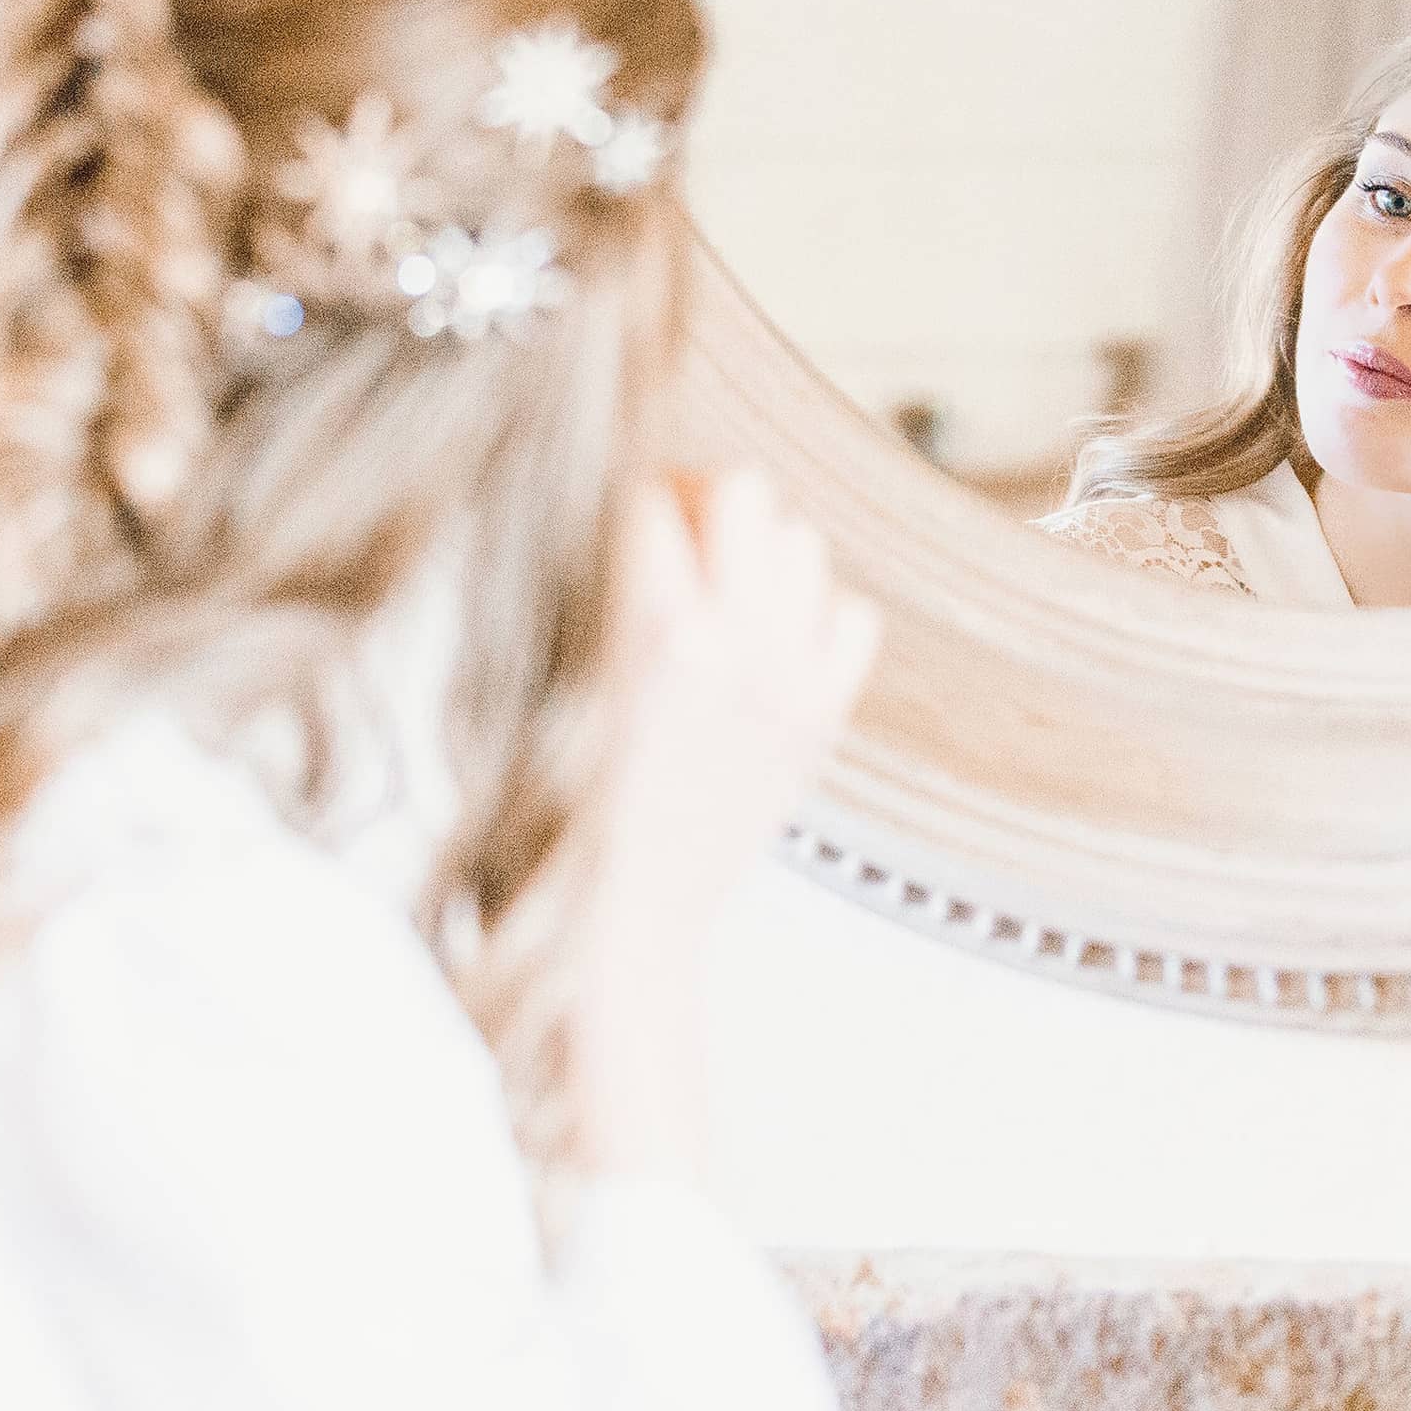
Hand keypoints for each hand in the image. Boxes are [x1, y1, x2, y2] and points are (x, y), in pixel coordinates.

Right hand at [552, 467, 879, 1174]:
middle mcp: (737, 645)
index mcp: (656, 631)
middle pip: (746, 492)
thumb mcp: (562, 677)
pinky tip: (770, 642)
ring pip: (802, 543)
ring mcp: (791, 681)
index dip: (629, 501)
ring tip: (721, 595)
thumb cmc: (567, 808)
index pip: (654, 497)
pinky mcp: (823, 718)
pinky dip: (814, 615)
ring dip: (759, 555)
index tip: (618, 518)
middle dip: (704, 504)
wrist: (629, 918)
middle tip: (676, 540)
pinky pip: (849, 613)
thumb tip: (636, 507)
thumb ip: (602, 587)